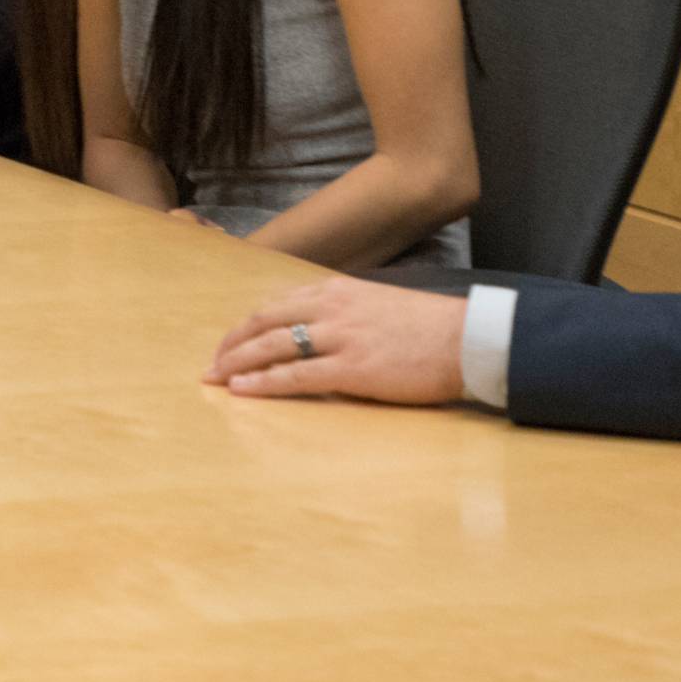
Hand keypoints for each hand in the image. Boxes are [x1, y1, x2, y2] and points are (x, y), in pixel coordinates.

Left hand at [206, 277, 468, 404]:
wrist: (469, 338)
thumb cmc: (430, 328)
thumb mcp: (378, 304)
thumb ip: (345, 312)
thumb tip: (321, 330)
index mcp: (336, 290)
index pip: (277, 305)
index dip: (248, 325)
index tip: (231, 341)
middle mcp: (330, 307)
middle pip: (263, 322)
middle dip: (232, 343)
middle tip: (212, 363)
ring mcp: (339, 337)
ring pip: (271, 346)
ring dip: (237, 363)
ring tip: (216, 378)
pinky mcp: (351, 368)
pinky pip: (294, 375)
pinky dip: (263, 383)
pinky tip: (242, 390)